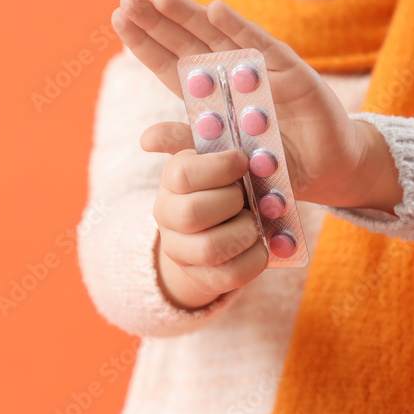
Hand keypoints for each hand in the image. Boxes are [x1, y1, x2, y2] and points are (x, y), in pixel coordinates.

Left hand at [111, 0, 381, 209]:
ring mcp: (261, 70)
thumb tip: (145, 139)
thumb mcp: (225, 161)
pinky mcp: (291, 71)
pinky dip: (240, 27)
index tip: (118, 18)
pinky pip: (262, 46)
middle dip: (158, 20)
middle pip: (188, 42)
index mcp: (210, 97)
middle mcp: (232, 76)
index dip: (146, 41)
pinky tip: (215, 9)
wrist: (327, 172)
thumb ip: (189, 144)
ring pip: (219, 36)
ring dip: (190, 15)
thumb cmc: (273, 166)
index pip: (170, 64)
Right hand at [152, 146, 268, 309]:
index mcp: (170, 181)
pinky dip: (255, 259)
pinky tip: (264, 245)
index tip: (242, 161)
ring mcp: (183, 251)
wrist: (219, 225)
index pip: (182, 175)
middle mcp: (169, 217)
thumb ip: (183, 136)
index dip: (219, 167)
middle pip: (193, 213)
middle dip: (231, 202)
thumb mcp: (206, 153)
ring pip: (210, 248)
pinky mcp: (204, 278)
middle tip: (247, 195)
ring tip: (255, 221)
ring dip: (243, 232)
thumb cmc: (220, 180)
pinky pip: (230, 276)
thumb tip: (148, 138)